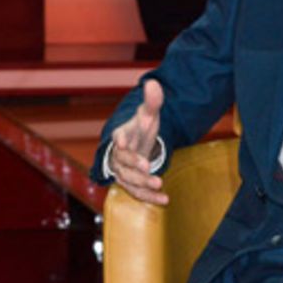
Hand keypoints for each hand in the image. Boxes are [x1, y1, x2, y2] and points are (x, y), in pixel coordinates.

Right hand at [107, 80, 167, 204]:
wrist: (135, 146)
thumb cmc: (140, 129)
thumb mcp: (148, 116)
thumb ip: (152, 102)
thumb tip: (154, 83)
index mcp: (121, 137)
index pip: (119, 139)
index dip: (121, 141)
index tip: (123, 143)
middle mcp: (118, 156)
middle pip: (123, 163)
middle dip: (135, 165)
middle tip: (148, 167)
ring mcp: (123, 172)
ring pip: (129, 180)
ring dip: (143, 184)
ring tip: (159, 184)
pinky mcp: (131, 184)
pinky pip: (138, 193)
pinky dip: (150, 197)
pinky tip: (165, 200)